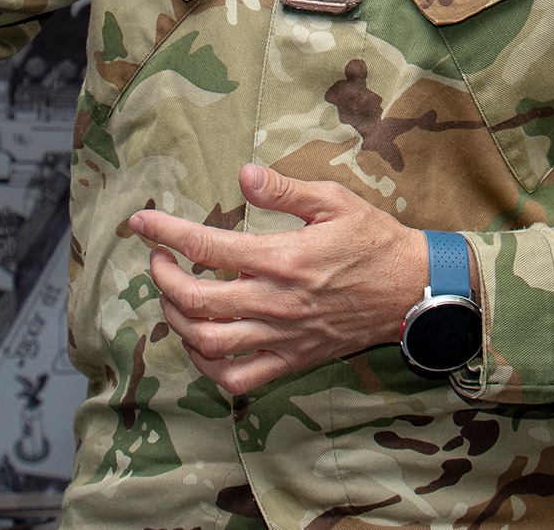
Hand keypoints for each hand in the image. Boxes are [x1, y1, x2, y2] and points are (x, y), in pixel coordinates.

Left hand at [130, 163, 428, 394]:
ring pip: (207, 342)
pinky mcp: (291, 359)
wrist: (412, 291)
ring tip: (174, 296)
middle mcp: (275, 301)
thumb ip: (285, 190)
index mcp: (282, 258)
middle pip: (194, 298)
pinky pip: (236, 378)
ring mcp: (281, 336)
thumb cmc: (374, 240)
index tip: (140, 221)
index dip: (164, 232)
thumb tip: (243, 175)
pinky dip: (207, 365)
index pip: (205, 245)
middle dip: (162, 277)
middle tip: (158, 258)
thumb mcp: (334, 201)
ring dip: (176, 319)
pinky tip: (202, 341)